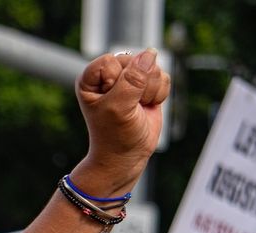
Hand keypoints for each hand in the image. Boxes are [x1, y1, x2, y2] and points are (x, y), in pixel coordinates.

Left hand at [74, 48, 170, 194]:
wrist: (126, 157)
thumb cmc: (114, 135)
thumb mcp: (119, 107)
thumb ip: (133, 79)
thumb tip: (150, 53)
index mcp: (91, 78)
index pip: (110, 61)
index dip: (116, 81)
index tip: (112, 102)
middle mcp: (110, 74)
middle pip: (135, 61)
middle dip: (138, 86)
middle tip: (128, 108)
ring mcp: (131, 78)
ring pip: (153, 67)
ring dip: (150, 92)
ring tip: (137, 108)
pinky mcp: (148, 85)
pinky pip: (164, 77)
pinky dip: (159, 95)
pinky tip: (147, 107)